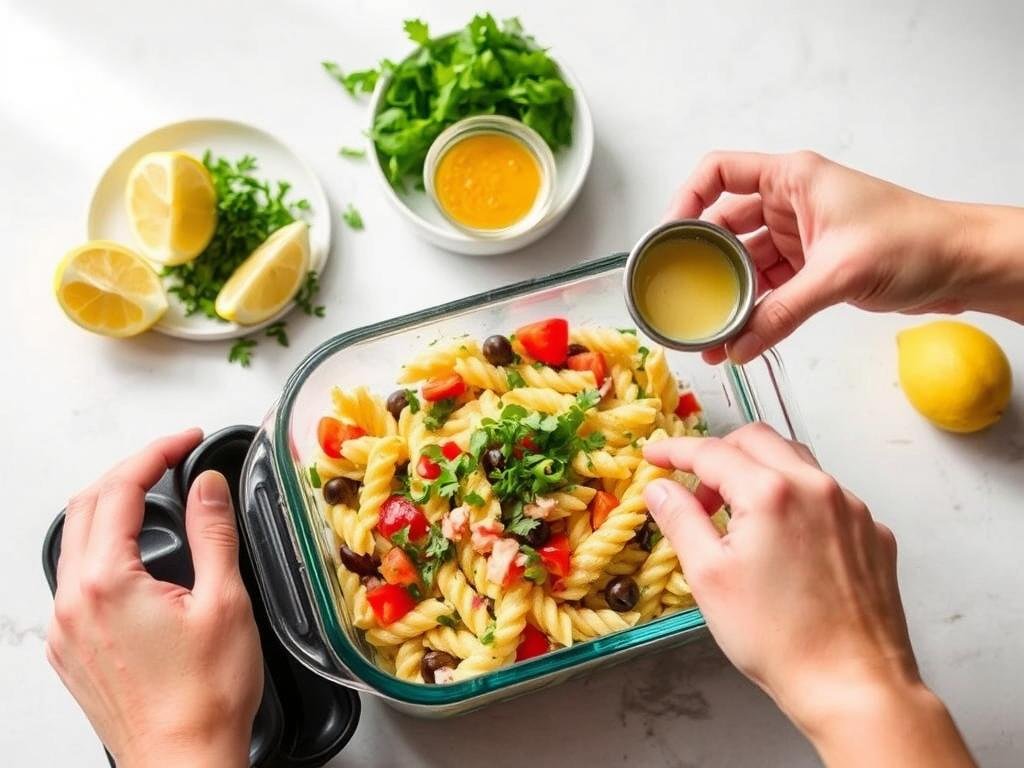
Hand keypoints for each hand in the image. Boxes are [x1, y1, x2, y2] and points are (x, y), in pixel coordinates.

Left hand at [46, 429, 262, 767]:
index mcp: (107, 583)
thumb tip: (208, 485)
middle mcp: (74, 603)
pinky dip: (102, 549)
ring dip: (111, 508)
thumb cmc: (204, 697)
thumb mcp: (224, 601)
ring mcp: (67, 630)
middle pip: (86, 507)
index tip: (185, 441)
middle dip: (129, 471)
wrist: (183, 761)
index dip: (156, 453)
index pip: (120, 490)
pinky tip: (135, 556)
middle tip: (171, 459)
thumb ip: (213, 532)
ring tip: (155, 498)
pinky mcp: (72, 651)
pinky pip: (74, 580)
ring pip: (75, 542)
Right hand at [642, 424, 974, 766]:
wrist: (852, 685)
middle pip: (758, 440)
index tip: (655, 457)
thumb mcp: (708, 577)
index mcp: (771, 492)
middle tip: (696, 493)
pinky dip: (796, 500)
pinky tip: (783, 542)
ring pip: (796, 462)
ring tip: (738, 518)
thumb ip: (680, 520)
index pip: (712, 452)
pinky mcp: (873, 533)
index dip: (675, 451)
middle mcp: (817, 487)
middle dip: (719, 454)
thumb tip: (660, 489)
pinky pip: (827, 496)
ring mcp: (852, 509)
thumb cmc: (777, 639)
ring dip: (759, 473)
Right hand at [667, 150, 1023, 362]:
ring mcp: (799, 236)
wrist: (964, 264)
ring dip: (726, 297)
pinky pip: (768, 289)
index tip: (667, 238)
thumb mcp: (840, 273)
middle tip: (679, 296)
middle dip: (700, 264)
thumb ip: (783, 311)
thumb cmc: (918, 239)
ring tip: (706, 332)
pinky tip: (739, 337)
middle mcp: (790, 203)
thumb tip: (741, 345)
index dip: (684, 200)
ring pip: (744, 264)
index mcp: (792, 178)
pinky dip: (754, 312)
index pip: (717, 173)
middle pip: (724, 226)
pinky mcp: (811, 267)